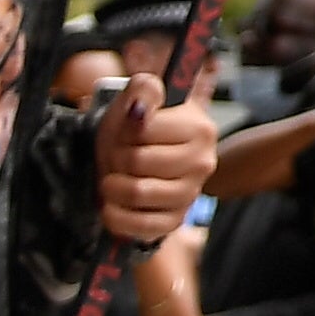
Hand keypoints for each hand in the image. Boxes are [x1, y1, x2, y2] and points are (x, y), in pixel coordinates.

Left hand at [94, 88, 218, 241]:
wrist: (137, 160)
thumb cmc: (137, 129)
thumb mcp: (138, 98)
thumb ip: (144, 89)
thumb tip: (141, 108)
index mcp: (200, 129)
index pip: (145, 130)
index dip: (124, 131)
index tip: (125, 132)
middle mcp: (203, 163)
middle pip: (138, 162)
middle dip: (115, 158)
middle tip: (115, 156)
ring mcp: (190, 195)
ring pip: (137, 193)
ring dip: (112, 187)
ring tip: (112, 179)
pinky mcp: (174, 222)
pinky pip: (140, 226)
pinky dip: (116, 217)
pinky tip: (111, 206)